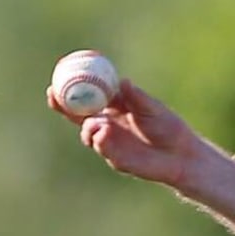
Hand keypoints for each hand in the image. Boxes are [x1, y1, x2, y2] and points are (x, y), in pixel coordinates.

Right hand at [48, 78, 199, 188]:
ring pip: (87, 132)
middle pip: (77, 115)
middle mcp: (106, 123)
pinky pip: (101, 147)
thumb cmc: (168, 126)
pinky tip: (105, 132)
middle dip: (62, 106)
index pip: (87, 95)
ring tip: (99, 122)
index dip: (70, 87)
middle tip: (53, 96)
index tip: (58, 77)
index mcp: (113, 106)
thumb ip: (136, 97)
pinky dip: (99, 139)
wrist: (181, 154)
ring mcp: (108, 141)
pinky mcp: (114, 158)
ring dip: (87, 125)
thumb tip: (123, 81)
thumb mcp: (152, 108)